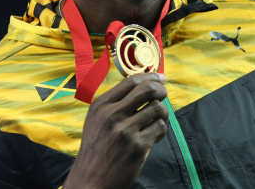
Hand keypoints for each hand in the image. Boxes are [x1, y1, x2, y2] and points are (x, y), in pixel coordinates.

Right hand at [63, 73, 168, 188]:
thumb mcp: (96, 120)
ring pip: (157, 108)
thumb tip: (145, 84)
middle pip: (147, 90)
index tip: (161, 78)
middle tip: (163, 94)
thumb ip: (115, 103)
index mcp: (101, 106)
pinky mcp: (137, 146)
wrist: (90, 180)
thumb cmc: (97, 147)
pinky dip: (161, 130)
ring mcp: (125, 131)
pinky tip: (154, 137)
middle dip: (161, 90)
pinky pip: (159, 127)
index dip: (150, 77)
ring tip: (156, 120)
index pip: (130, 81)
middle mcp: (112, 115)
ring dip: (162, 113)